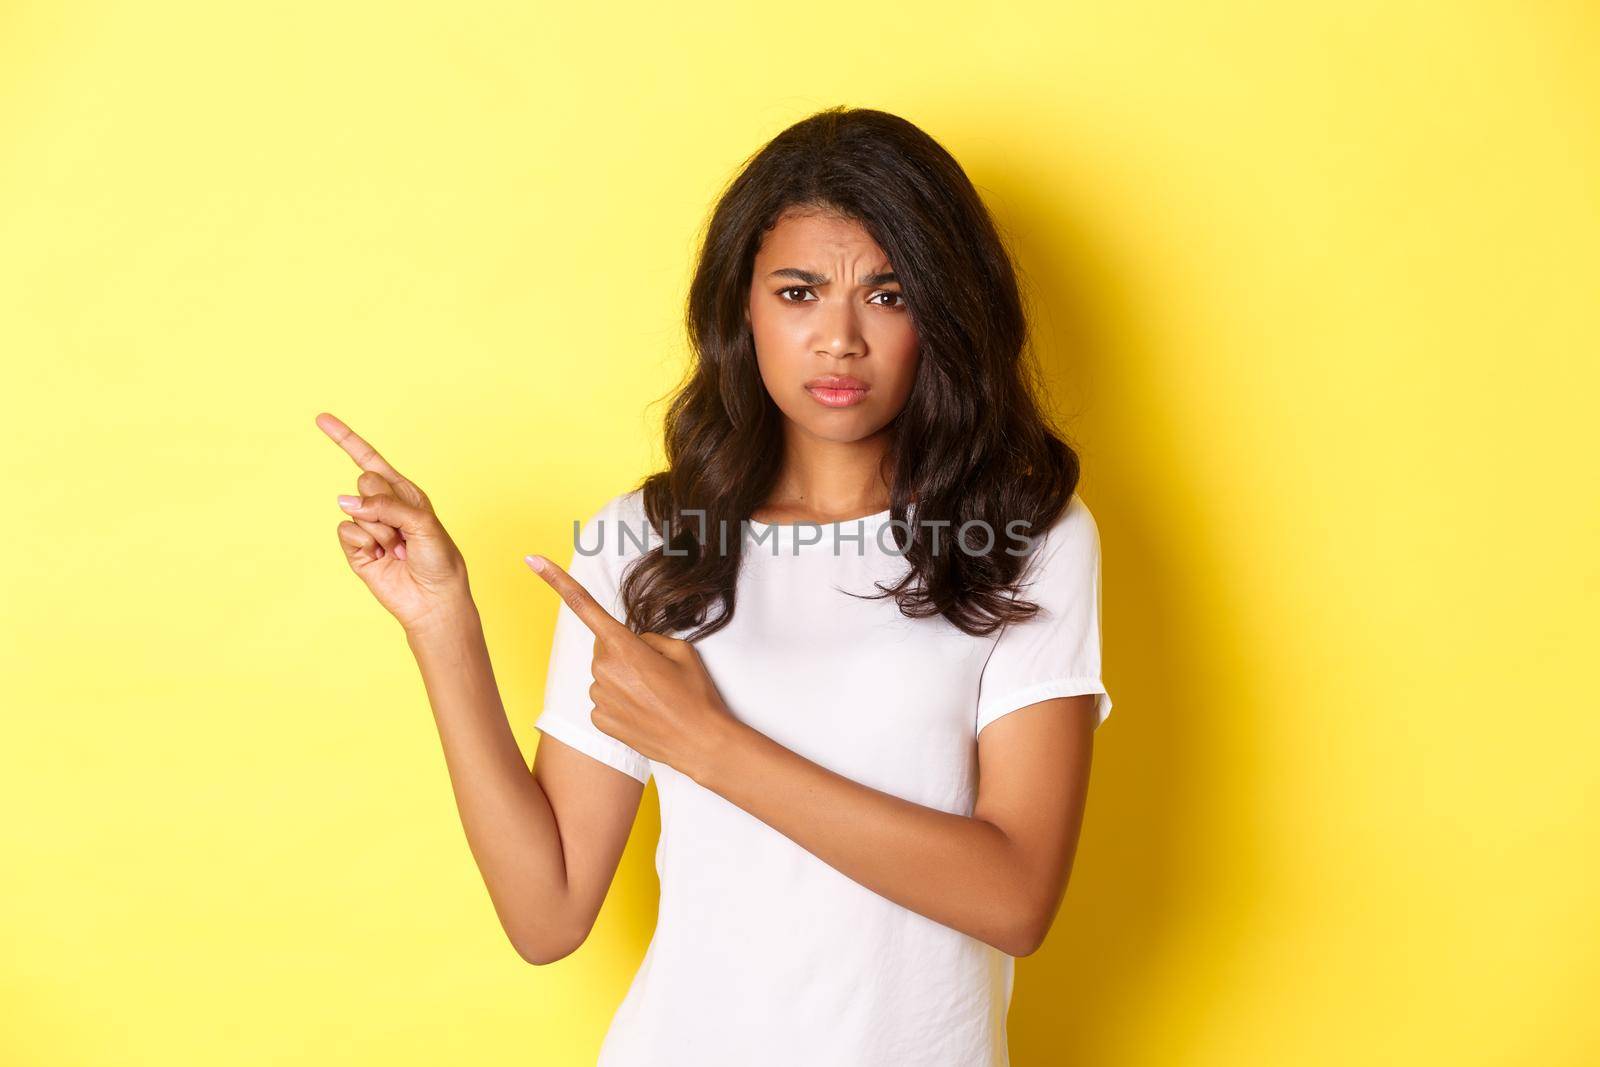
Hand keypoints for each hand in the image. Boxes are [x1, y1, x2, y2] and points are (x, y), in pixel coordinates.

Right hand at [317, 412, 471, 633]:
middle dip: (382, 504)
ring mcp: (368, 528)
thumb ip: (386, 506)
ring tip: (398, 549)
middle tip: (403, 530)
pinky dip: (365, 544)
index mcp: (403, 493)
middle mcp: (383, 507)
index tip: (321, 418)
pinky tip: (381, 558)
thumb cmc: (439, 559)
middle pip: (363, 483)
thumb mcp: (422, 522)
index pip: (369, 460)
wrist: (434, 599)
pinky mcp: (356, 549)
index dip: (345, 439)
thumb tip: (344, 502)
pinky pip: (346, 532)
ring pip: (355, 511)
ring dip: (379, 531)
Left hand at [525, 553, 738, 780]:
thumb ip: (648, 639)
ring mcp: (599, 697)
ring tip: (655, 697)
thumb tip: (632, 644)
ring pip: (604, 675)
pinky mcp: (599, 720)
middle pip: (604, 648)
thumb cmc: (696, 695)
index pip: (584, 606)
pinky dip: (620, 703)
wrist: (699, 743)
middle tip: (656, 673)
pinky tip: (643, 713)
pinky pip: (603, 700)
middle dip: (625, 653)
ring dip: (624, 680)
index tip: (533, 559)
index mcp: (624, 647)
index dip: (556, 580)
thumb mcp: (681, 651)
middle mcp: (604, 670)